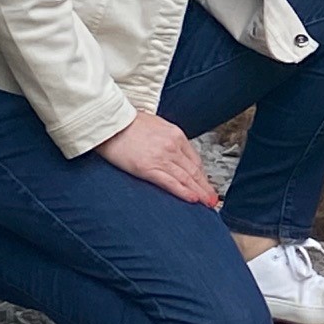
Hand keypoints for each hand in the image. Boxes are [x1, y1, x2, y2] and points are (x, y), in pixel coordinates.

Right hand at [96, 110, 219, 207]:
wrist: (110, 121)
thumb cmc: (128, 122)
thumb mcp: (157, 125)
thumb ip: (169, 138)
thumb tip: (175, 151)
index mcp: (175, 135)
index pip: (194, 159)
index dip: (202, 175)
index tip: (206, 184)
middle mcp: (172, 146)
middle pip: (194, 170)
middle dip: (205, 186)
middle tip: (212, 198)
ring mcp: (161, 157)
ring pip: (186, 178)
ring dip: (199, 192)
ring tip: (207, 202)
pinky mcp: (147, 168)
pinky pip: (170, 182)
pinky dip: (183, 192)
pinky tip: (192, 198)